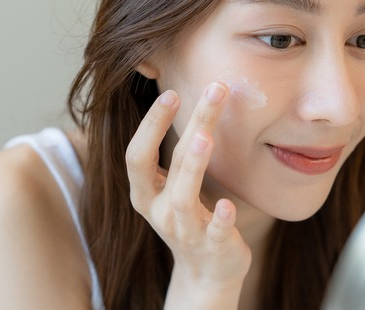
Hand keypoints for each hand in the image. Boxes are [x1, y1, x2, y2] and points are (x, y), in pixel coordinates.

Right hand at [125, 82, 251, 307]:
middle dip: (188, 125)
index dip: (151, 124)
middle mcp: (159, 211)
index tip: (172, 93)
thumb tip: (197, 99)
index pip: (137, 155)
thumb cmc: (190, 217)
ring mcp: (185, 230)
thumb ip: (178, 152)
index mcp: (145, 193)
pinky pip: (214, 233)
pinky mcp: (212, 246)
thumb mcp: (173, 186)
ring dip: (192, 166)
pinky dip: (219, 218)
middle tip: (213, 90)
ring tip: (205, 137)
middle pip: (168, 164)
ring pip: (182, 198)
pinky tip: (226, 204)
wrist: (206, 273)